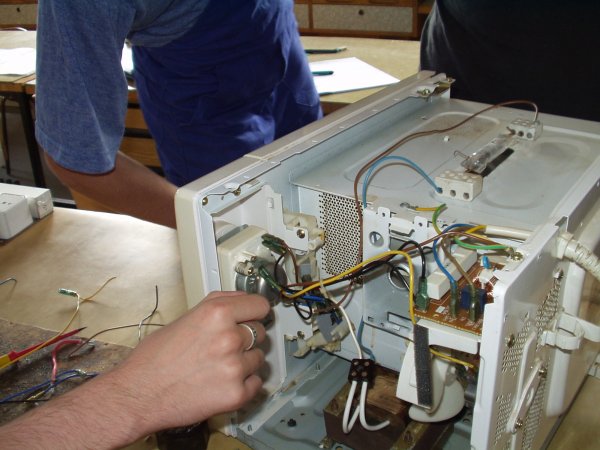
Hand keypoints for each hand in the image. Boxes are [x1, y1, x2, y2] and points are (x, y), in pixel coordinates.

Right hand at [110, 291, 269, 432]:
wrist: (137, 394)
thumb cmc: (154, 358)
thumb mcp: (185, 317)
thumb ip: (217, 305)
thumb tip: (242, 299)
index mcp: (217, 314)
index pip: (261, 306)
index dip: (255, 311)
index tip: (255, 316)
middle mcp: (229, 338)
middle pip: (260, 332)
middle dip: (246, 338)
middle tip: (225, 347)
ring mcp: (235, 367)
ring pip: (259, 359)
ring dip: (244, 362)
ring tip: (218, 366)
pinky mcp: (236, 394)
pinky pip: (256, 384)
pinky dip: (244, 385)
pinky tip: (222, 382)